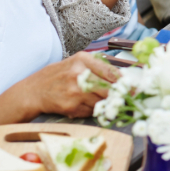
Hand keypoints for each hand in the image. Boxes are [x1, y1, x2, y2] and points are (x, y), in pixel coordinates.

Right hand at [0, 53, 118, 122]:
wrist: (33, 91)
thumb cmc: (59, 76)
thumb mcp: (76, 64)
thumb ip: (97, 68)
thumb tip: (123, 78)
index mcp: (83, 60)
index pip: (112, 72)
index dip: (125, 83)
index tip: (136, 89)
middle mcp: (79, 74)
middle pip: (110, 88)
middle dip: (121, 96)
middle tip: (128, 100)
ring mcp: (75, 91)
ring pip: (102, 101)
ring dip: (106, 104)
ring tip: (104, 103)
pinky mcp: (71, 106)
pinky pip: (91, 110)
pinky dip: (92, 110)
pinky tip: (84, 105)